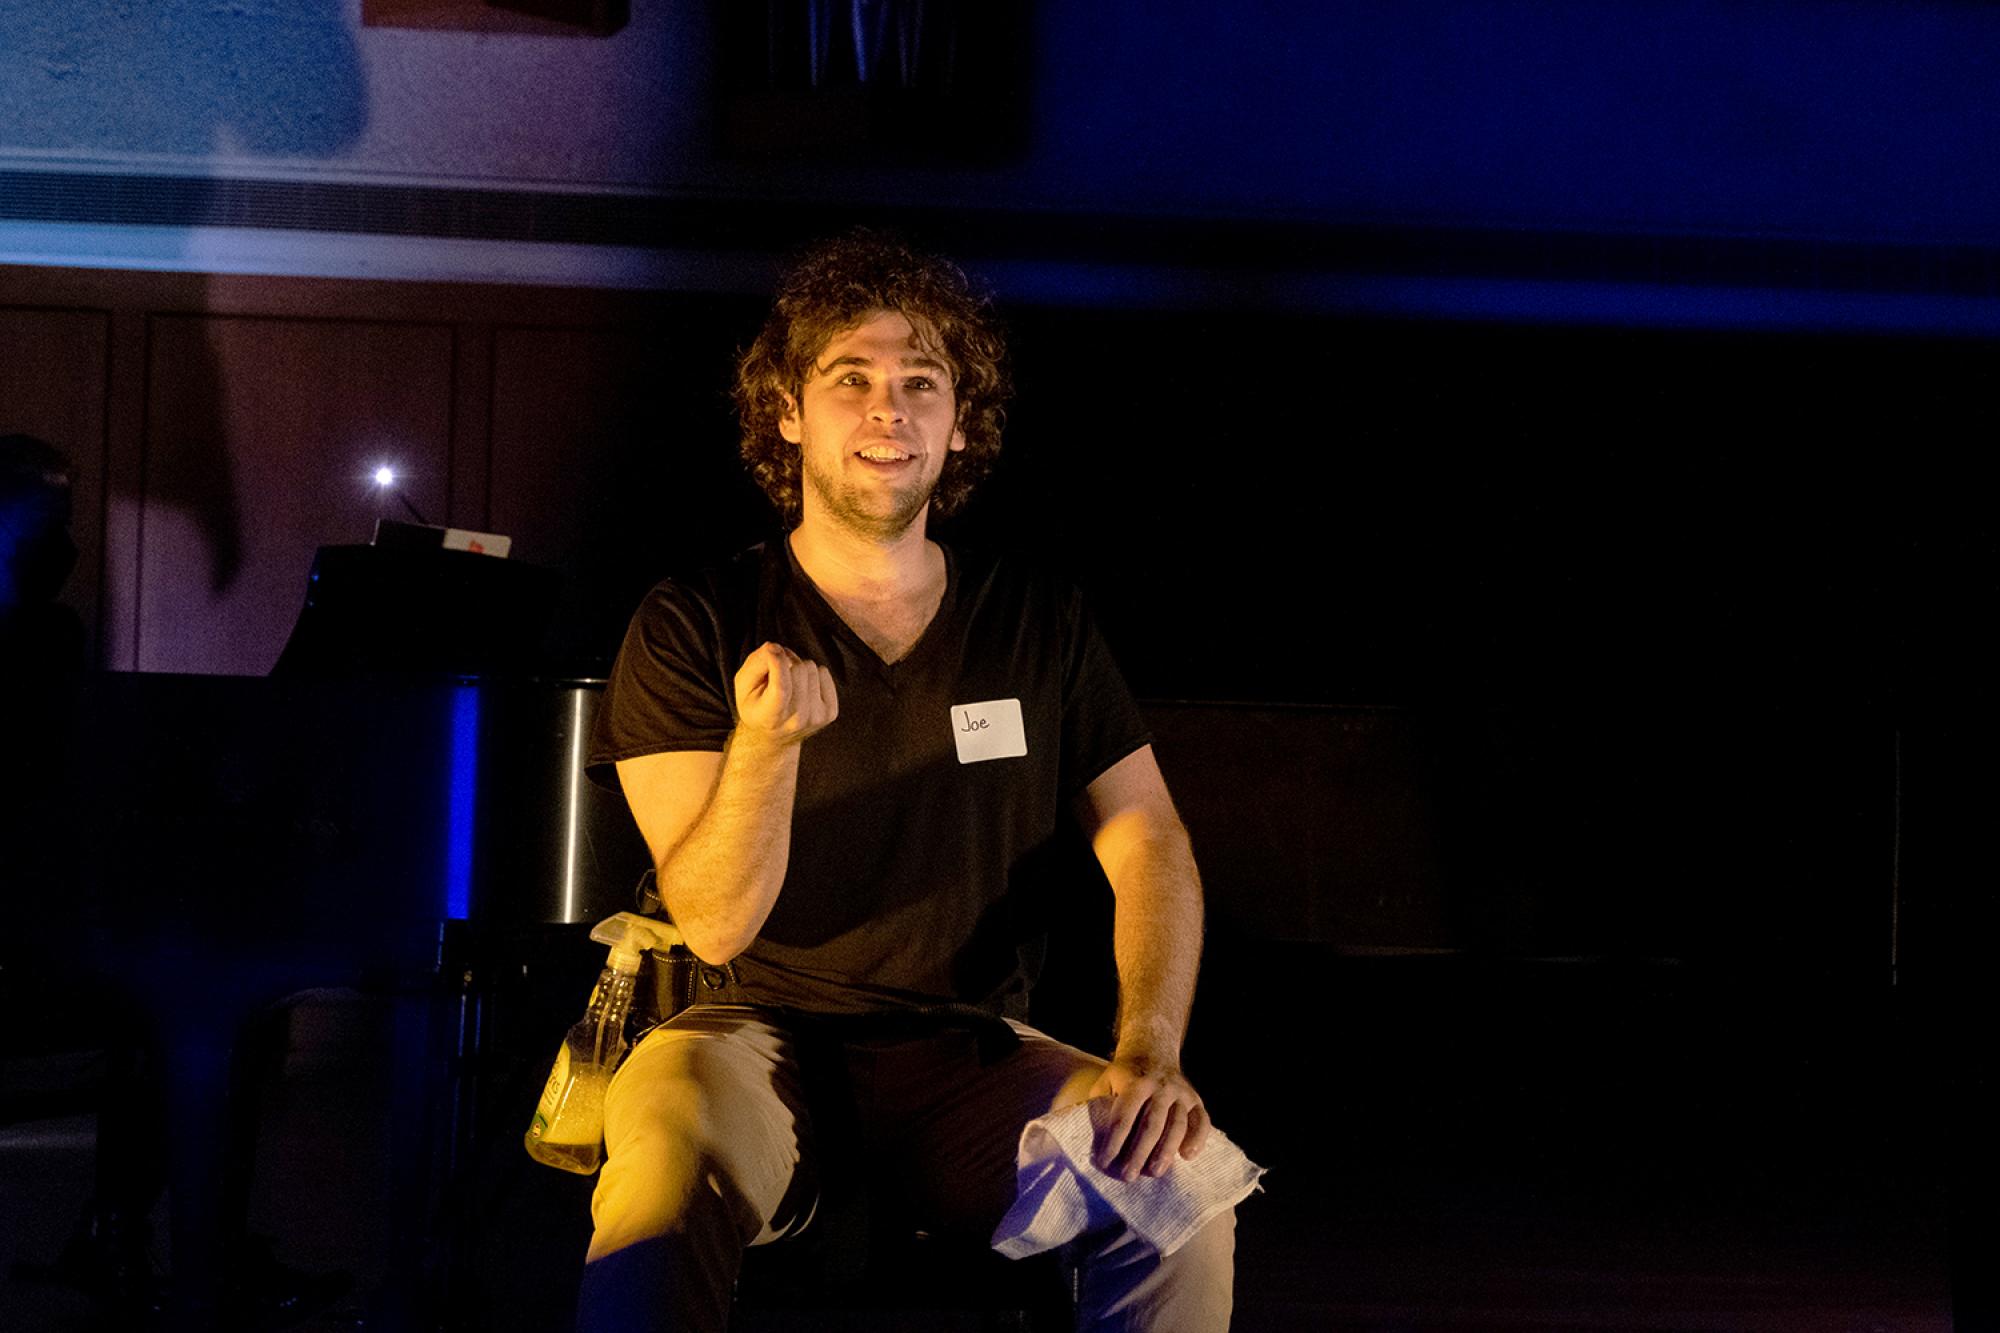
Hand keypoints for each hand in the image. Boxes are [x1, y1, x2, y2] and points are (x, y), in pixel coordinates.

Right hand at [732, 642, 837, 746]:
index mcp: (771, 716)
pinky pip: (824, 672)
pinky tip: (802, 689)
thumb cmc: (755, 704)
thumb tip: (776, 648)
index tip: (770, 650)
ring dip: (798, 668)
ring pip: (811, 668)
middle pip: (799, 668)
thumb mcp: (743, 685)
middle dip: (786, 662)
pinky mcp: (830, 713)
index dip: (777, 662)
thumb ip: (756, 663)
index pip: (781, 687)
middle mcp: (796, 720)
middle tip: (776, 674)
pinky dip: (812, 674)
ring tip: (788, 683)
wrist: (772, 737)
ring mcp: (816, 718)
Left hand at [1086, 1053, 1209, 1181]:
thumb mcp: (1106, 1082)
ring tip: (1155, 1172)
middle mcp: (1161, 1086)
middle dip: (1139, 1152)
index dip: (1114, 1141)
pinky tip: (1187, 1157)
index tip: (1104, 1162)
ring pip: (1177, 1124)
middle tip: (1129, 1176)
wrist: (1153, 1051)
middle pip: (1151, 1124)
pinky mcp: (1196, 1099)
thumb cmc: (1124, 1076)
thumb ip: (1101, 1106)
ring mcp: (1181, 1092)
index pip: (1124, 1116)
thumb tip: (1095, 1139)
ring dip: (1166, 1151)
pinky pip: (1201, 1120)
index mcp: (1135, 1082)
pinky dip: (1197, 1139)